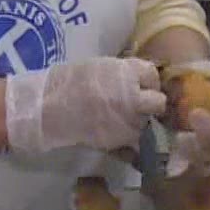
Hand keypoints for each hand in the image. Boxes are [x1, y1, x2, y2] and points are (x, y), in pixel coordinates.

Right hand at [4, 58, 167, 153]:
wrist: (51, 106)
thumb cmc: (71, 81)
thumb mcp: (101, 67)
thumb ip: (123, 73)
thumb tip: (138, 80)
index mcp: (128, 72)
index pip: (152, 75)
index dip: (147, 82)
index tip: (139, 86)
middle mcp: (134, 96)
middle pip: (158, 102)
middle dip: (152, 105)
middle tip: (140, 107)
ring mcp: (129, 120)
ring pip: (148, 124)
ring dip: (142, 124)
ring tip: (125, 122)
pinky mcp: (121, 140)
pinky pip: (136, 142)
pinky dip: (133, 142)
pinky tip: (121, 136)